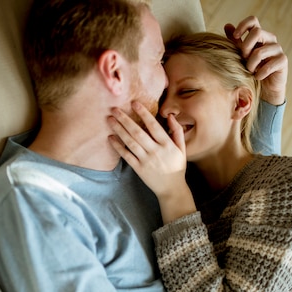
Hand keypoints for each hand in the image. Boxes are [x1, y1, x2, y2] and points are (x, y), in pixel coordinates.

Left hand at [107, 101, 195, 222]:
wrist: (172, 188)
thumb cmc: (176, 166)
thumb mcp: (182, 148)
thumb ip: (177, 131)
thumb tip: (170, 116)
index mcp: (167, 144)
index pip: (154, 126)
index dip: (144, 114)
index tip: (134, 103)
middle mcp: (156, 151)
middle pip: (138, 132)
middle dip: (126, 120)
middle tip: (115, 109)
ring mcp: (146, 160)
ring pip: (130, 142)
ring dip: (119, 130)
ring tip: (110, 120)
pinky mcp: (139, 168)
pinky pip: (127, 156)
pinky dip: (118, 147)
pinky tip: (111, 138)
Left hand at [225, 16, 287, 104]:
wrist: (265, 88)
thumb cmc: (252, 70)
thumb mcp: (241, 55)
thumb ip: (235, 41)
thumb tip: (227, 25)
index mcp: (259, 35)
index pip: (253, 20)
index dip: (243, 26)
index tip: (235, 37)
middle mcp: (270, 39)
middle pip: (257, 32)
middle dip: (246, 48)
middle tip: (243, 60)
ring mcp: (277, 49)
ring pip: (260, 52)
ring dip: (251, 65)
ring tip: (250, 71)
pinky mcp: (283, 60)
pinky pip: (268, 65)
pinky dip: (260, 74)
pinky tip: (258, 77)